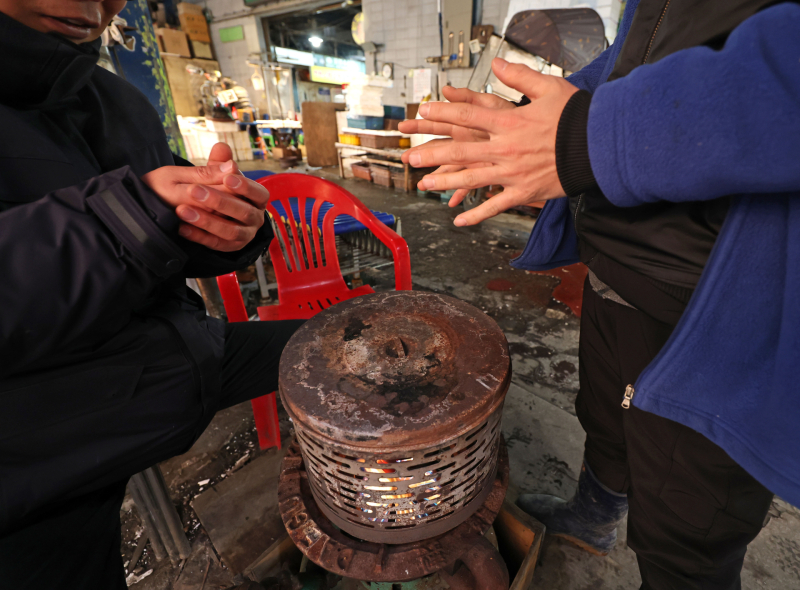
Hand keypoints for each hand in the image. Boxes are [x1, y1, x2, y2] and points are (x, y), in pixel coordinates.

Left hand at [142, 144, 269, 251]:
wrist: (205, 214)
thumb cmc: (215, 190)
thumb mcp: (214, 176)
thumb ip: (217, 164)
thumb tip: (221, 148)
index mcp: (258, 199)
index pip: (259, 193)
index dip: (245, 186)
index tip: (227, 178)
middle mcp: (255, 218)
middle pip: (244, 212)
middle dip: (219, 201)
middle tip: (194, 191)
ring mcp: (244, 235)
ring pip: (230, 231)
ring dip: (206, 220)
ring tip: (182, 210)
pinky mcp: (229, 248)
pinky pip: (216, 244)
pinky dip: (198, 236)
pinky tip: (182, 228)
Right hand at [398, 86, 514, 204]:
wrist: (546, 144)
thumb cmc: (525, 120)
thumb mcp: (498, 105)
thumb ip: (473, 97)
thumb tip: (448, 90)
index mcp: (474, 124)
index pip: (443, 123)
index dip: (424, 124)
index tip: (405, 127)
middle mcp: (474, 142)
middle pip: (444, 147)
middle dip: (424, 153)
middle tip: (406, 158)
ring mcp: (482, 158)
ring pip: (456, 169)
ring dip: (439, 177)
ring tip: (423, 185)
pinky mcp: (492, 173)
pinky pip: (476, 185)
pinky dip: (464, 193)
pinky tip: (454, 203)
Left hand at [401, 59, 578, 225]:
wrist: (599, 148)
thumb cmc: (576, 116)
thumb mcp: (549, 87)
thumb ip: (519, 76)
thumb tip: (497, 62)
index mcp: (509, 122)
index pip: (467, 116)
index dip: (442, 114)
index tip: (423, 114)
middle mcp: (505, 149)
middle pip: (460, 150)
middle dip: (432, 154)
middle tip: (411, 157)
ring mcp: (512, 173)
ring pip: (470, 179)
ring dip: (444, 182)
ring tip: (423, 184)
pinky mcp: (523, 192)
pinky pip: (494, 206)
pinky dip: (475, 215)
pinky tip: (458, 220)